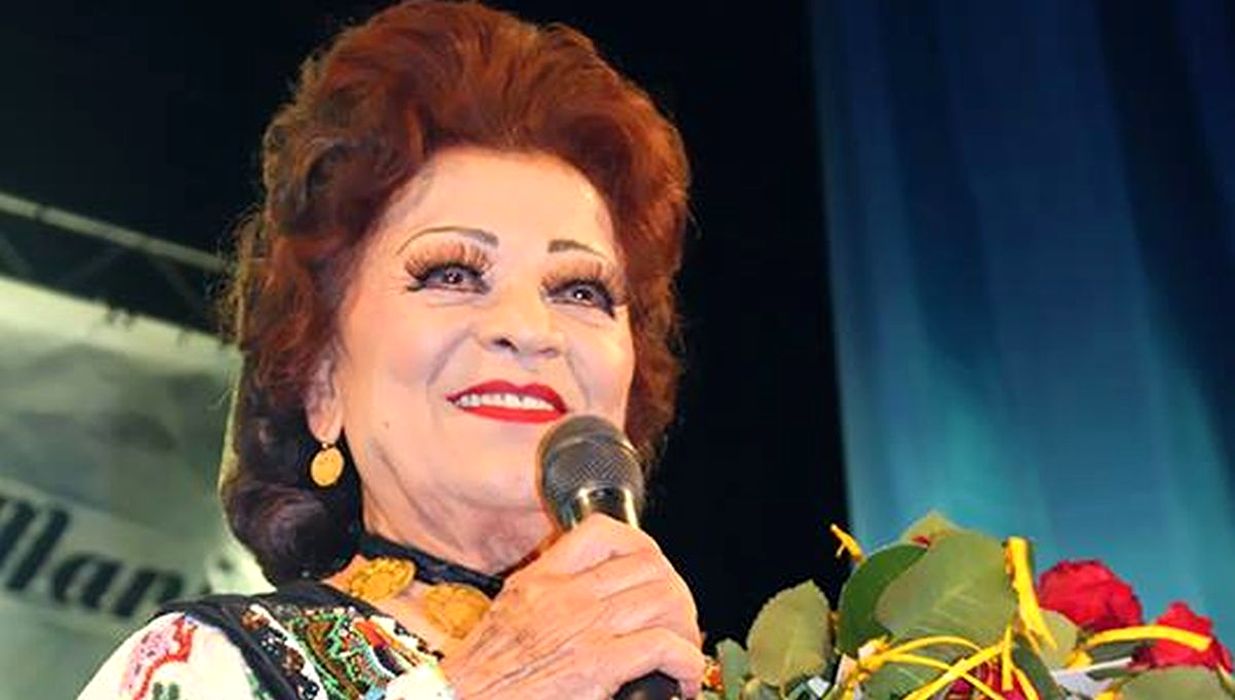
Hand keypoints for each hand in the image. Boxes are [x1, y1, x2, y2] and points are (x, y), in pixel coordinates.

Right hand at [439, 514, 704, 698]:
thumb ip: (544, 597)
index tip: (652, 573)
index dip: (642, 547)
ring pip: (665, 599)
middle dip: (675, 594)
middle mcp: (564, 596)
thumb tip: (589, 595)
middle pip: (649, 564)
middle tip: (676, 624)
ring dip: (686, 628)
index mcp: (541, 581)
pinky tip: (681, 681)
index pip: (602, 532)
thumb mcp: (507, 615)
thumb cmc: (482, 677)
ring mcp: (582, 629)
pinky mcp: (596, 667)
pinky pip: (665, 647)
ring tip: (682, 654)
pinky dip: (686, 663)